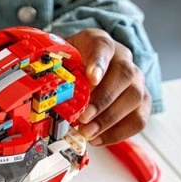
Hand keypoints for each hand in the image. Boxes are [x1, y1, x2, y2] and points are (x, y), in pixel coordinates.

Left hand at [64, 28, 150, 145]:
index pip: (103, 46)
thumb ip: (54, 70)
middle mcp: (124, 59)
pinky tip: (97, 138)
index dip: (99, 61)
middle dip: (103, 99)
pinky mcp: (142, 101)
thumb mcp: (60, 60)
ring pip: (135, 97)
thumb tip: (38, 88)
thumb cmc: (73, 65)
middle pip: (125, 74)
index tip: (91, 77)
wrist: (89, 66)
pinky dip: (118, 133)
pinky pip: (139, 119)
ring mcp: (137, 80)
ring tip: (87, 132)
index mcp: (101, 43)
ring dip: (110, 119)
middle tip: (83, 117)